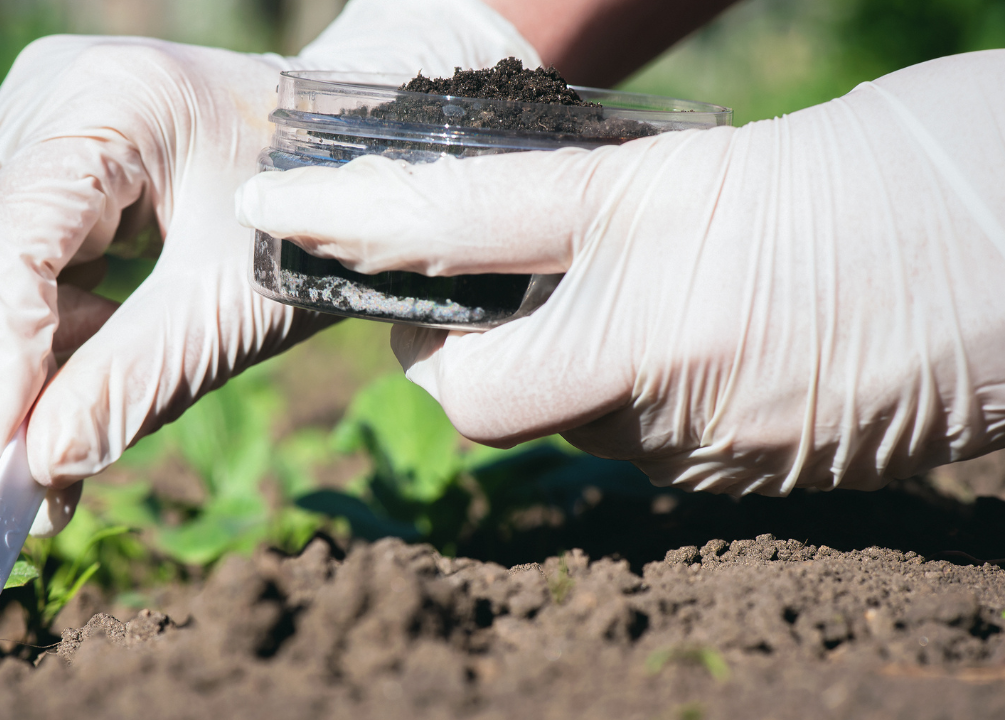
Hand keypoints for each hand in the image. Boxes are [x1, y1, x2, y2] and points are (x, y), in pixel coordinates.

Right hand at [0, 0, 539, 533]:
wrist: (351, 159)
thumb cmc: (311, 221)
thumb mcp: (236, 308)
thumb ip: (135, 384)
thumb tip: (35, 469)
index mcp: (113, 103)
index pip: (9, 246)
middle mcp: (52, 95)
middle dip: (14, 367)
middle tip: (58, 466)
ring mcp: (37, 116)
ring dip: (32, 343)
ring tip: (126, 351)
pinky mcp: (39, 149)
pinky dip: (44, 316)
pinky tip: (111, 325)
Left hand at [237, 51, 1004, 494]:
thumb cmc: (906, 166)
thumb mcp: (731, 161)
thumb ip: (615, 215)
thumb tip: (520, 245)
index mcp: (663, 222)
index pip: (460, 222)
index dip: (355, 217)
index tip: (276, 213)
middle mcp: (667, 340)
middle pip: (470, 390)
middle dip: (436, 355)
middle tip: (448, 304)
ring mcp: (707, 427)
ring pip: (554, 429)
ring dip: (540, 379)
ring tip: (589, 314)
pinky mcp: (743, 479)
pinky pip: (632, 453)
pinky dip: (619, 407)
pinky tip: (675, 356)